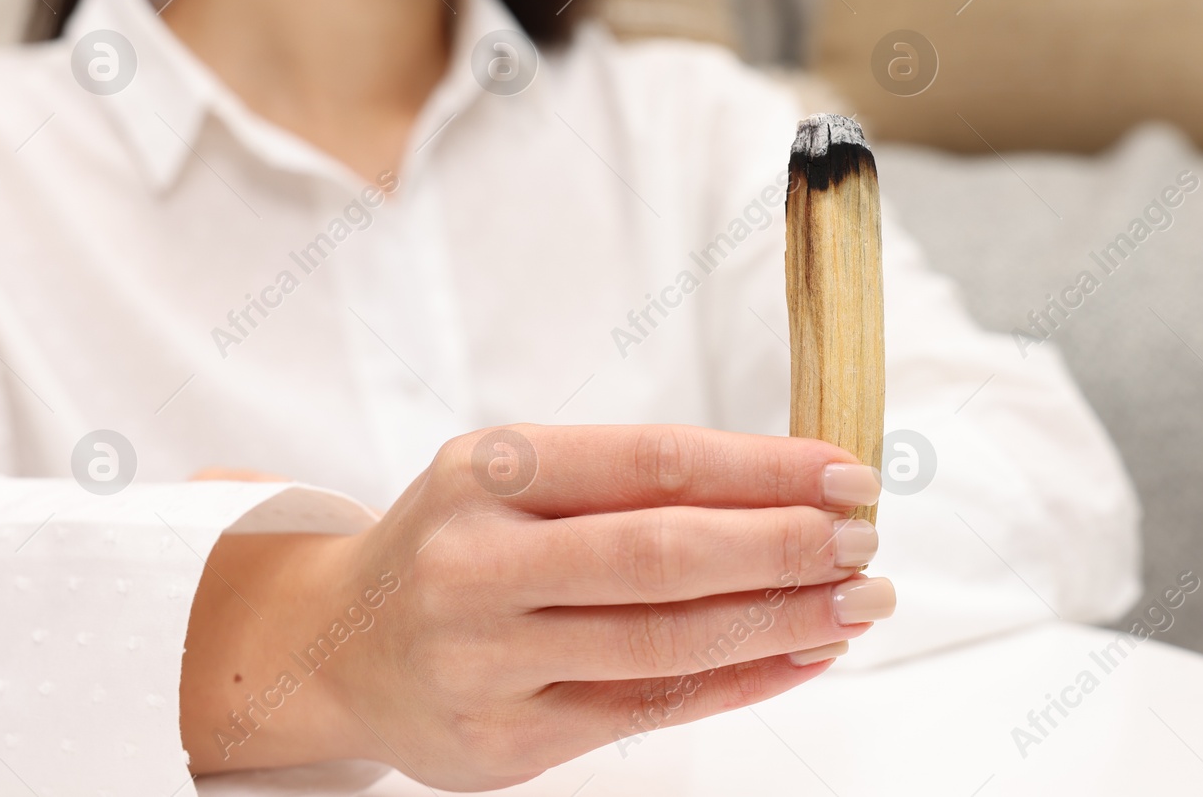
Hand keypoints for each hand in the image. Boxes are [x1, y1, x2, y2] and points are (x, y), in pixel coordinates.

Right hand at [180, 423, 890, 787]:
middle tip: (865, 543)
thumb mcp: (514, 478)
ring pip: (663, 643)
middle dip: (784, 548)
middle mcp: (478, 563)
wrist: (337, 645)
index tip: (845, 472)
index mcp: (490, 472)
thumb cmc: (457, 542)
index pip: (653, 462)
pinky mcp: (503, 741)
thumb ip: (630, 482)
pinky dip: (737, 683)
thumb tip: (789, 488)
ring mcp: (485, 660)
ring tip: (855, 604)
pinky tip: (800, 658)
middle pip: (663, 554)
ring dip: (779, 623)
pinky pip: (645, 711)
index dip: (762, 469)